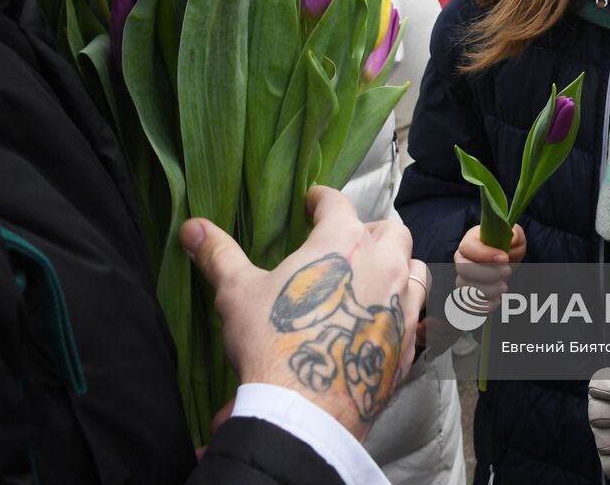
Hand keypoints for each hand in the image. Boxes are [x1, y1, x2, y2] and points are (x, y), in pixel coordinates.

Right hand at [182, 186, 426, 441]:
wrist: (306, 410)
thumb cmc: (273, 341)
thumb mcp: (237, 293)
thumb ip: (220, 255)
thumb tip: (192, 227)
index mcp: (343, 242)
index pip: (338, 203)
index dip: (323, 199)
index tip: (314, 201)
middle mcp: (383, 264)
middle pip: (390, 230)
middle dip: (370, 230)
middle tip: (347, 242)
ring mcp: (402, 303)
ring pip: (413, 267)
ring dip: (397, 264)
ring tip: (374, 275)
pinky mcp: (409, 341)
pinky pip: (417, 313)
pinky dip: (404, 307)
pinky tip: (384, 318)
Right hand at [454, 223, 525, 306]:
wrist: (505, 260)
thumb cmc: (507, 245)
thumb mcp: (514, 236)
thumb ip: (514, 235)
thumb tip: (510, 240)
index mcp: (469, 241)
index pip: (468, 247)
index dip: (485, 254)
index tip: (505, 258)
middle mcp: (461, 259)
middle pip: (464, 269)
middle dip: (488, 273)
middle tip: (507, 272)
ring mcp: (462, 278)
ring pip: (465, 289)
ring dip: (488, 291)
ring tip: (504, 286)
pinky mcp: (467, 295)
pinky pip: (468, 306)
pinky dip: (483, 307)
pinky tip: (497, 300)